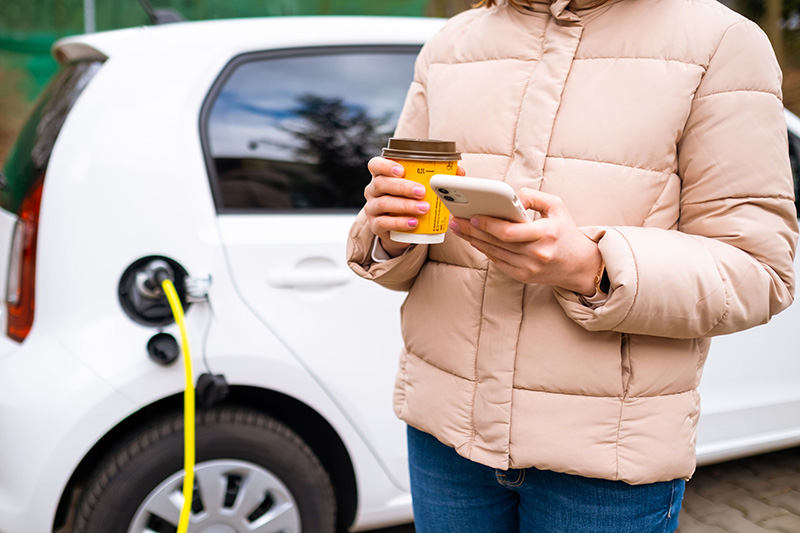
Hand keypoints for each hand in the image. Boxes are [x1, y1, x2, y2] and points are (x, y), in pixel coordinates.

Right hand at [364, 156, 464, 257]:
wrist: (400, 229)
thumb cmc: (410, 201)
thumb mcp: (418, 188)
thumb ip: (436, 178)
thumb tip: (458, 172)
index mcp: (382, 176)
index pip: (375, 165)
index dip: (385, 165)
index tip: (401, 170)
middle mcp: (373, 190)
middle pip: (381, 184)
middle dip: (403, 186)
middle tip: (422, 191)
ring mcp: (372, 208)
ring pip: (384, 203)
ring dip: (405, 205)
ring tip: (424, 208)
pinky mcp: (375, 225)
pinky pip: (384, 223)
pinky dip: (400, 222)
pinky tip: (414, 222)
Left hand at [448, 188, 601, 294]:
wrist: (580, 265)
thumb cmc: (566, 233)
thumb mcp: (557, 207)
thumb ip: (534, 197)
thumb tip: (512, 197)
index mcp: (546, 234)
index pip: (510, 232)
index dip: (488, 225)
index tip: (473, 216)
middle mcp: (536, 254)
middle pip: (497, 242)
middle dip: (473, 230)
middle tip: (456, 220)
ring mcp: (528, 268)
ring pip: (493, 253)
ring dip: (473, 240)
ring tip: (459, 228)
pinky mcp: (522, 276)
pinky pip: (497, 261)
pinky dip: (484, 250)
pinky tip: (473, 240)